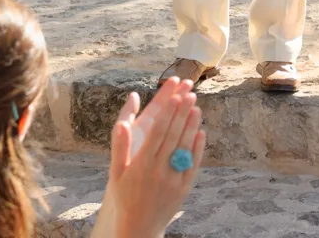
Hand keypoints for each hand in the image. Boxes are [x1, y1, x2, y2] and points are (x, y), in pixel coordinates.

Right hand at [102, 77, 205, 237]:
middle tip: (191, 94)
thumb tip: (122, 123)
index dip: (167, 113)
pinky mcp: (183, 188)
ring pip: (185, 148)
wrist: (138, 227)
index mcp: (142, 164)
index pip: (158, 133)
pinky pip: (193, 164)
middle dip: (183, 113)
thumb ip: (120, 146)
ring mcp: (173, 180)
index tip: (175, 96)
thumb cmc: (125, 195)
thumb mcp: (117, 172)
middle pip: (174, 136)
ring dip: (192, 126)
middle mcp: (159, 171)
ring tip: (197, 108)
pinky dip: (198, 147)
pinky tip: (201, 132)